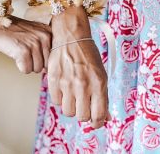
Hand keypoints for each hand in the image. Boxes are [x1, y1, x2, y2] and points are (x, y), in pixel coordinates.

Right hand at [0, 16, 51, 73]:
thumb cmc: (14, 30)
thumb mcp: (34, 33)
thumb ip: (44, 46)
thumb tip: (48, 69)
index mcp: (49, 33)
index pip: (53, 57)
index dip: (42, 59)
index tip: (33, 53)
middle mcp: (44, 37)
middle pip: (45, 65)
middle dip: (34, 62)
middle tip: (24, 51)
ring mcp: (34, 44)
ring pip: (36, 69)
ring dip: (26, 64)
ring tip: (19, 51)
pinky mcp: (24, 51)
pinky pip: (26, 70)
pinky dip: (19, 66)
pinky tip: (15, 54)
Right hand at [48, 6, 108, 128]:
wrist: (71, 37)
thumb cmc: (88, 55)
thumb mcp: (101, 74)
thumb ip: (103, 96)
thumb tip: (106, 118)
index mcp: (98, 84)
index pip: (98, 115)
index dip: (98, 122)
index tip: (96, 122)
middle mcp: (83, 85)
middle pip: (82, 117)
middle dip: (84, 114)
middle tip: (84, 107)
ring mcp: (67, 83)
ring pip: (68, 111)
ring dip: (71, 107)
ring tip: (73, 97)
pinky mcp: (54, 80)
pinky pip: (56, 101)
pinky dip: (60, 98)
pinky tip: (64, 89)